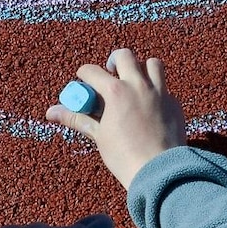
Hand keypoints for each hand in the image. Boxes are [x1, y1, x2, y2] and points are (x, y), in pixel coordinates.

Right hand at [45, 49, 186, 189]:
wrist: (159, 171)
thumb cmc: (125, 156)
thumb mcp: (98, 135)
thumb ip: (77, 118)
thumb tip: (51, 112)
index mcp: (116, 91)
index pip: (93, 71)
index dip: (84, 74)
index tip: (83, 80)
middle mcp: (139, 85)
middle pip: (125, 56)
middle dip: (114, 60)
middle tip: (111, 72)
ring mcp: (160, 92)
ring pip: (153, 64)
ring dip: (142, 68)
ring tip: (134, 81)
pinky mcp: (175, 103)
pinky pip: (166, 87)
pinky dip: (156, 89)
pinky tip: (150, 105)